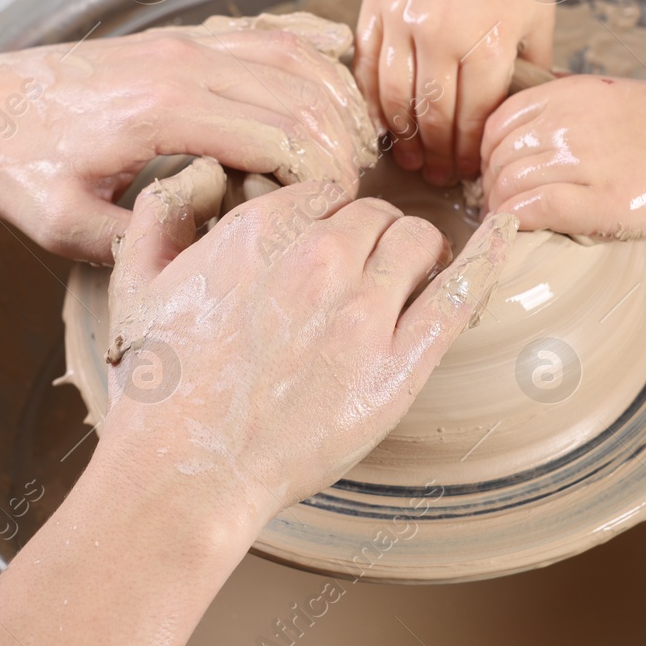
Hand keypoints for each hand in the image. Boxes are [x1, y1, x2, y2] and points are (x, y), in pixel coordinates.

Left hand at [0, 18, 377, 262]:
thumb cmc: (17, 167)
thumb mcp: (68, 228)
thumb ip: (143, 245)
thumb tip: (211, 262)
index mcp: (161, 112)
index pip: (279, 135)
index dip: (323, 175)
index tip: (337, 212)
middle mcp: (181, 64)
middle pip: (301, 92)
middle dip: (344, 141)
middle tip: (359, 187)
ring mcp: (182, 43)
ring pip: (292, 53)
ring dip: (337, 93)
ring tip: (363, 138)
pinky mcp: (179, 38)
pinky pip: (263, 29)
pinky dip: (309, 42)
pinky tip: (340, 58)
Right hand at [102, 158, 517, 529]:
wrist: (183, 473)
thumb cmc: (160, 387)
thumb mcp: (137, 281)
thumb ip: (163, 213)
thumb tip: (199, 172)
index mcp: (259, 232)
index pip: (326, 189)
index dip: (326, 215)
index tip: (324, 240)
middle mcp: (316, 260)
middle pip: (374, 213)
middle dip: (370, 233)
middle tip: (359, 269)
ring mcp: (363, 315)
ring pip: (417, 242)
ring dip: (415, 251)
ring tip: (406, 276)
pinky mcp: (397, 369)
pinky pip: (459, 296)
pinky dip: (488, 258)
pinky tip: (507, 233)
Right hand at [354, 0, 554, 184]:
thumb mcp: (539, 22)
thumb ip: (529, 76)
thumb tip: (518, 127)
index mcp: (488, 40)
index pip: (472, 117)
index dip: (468, 152)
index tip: (468, 170)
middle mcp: (441, 32)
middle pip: (431, 114)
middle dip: (435, 153)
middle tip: (437, 175)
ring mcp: (403, 18)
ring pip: (392, 97)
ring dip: (401, 135)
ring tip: (409, 157)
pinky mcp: (376, 6)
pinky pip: (366, 67)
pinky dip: (372, 100)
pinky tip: (384, 122)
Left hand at [481, 74, 645, 239]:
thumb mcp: (608, 96)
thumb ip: (566, 106)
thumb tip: (528, 126)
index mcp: (568, 95)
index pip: (499, 122)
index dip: (488, 152)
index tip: (495, 171)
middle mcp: (568, 122)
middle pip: (499, 156)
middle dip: (490, 184)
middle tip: (498, 204)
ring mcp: (582, 161)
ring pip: (509, 183)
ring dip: (499, 208)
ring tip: (507, 222)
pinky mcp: (598, 201)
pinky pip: (531, 208)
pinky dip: (513, 222)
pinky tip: (514, 231)